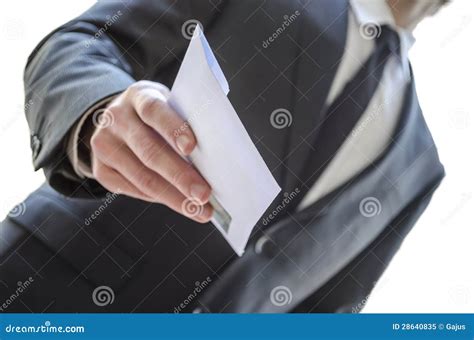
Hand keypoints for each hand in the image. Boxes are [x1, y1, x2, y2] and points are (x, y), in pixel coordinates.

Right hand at [89, 80, 212, 222]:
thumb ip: (186, 124)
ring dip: (174, 197)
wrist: (119, 119)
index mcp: (138, 96)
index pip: (153, 110)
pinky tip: (180, 204)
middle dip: (180, 176)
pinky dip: (160, 199)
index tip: (192, 147)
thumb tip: (214, 160)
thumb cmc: (159, 116)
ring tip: (198, 210)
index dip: (172, 128)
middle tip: (203, 195)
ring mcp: (104, 144)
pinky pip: (133, 190)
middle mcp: (116, 118)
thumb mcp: (170, 106)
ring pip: (142, 177)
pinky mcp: (100, 169)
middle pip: (149, 150)